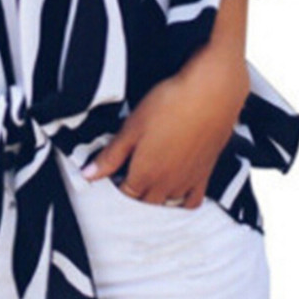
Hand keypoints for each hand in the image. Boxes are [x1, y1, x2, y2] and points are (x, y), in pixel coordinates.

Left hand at [81, 50, 249, 207]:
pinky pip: (192, 201)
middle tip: (125, 177)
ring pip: (167, 203)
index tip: (110, 175)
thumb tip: (87, 175)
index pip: (124, 194)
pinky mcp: (205, 174)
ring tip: (147, 183)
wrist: (211, 95)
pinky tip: (175, 191)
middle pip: (144, 203)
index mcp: (145, 174)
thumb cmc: (170, 106)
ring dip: (154, 199)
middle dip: (132, 194)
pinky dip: (181, 201)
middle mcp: (167, 184)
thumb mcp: (131, 128)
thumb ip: (110, 156)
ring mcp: (188, 181)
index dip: (115, 186)